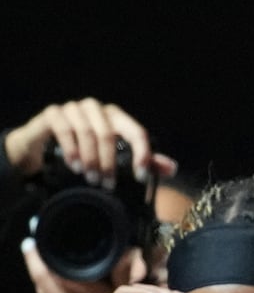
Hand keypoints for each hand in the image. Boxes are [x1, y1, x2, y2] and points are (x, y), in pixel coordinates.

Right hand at [4, 98, 177, 184]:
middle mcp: (97, 109)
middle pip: (110, 134)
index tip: (140, 177)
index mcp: (116, 118)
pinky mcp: (53, 113)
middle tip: (107, 184)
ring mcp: (74, 108)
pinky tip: (74, 164)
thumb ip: (143, 161)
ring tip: (90, 177)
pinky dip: (71, 149)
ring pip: (87, 132)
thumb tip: (172, 167)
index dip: (142, 154)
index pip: (137, 132)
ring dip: (90, 158)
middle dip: (110, 163)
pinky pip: (65, 128)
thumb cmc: (85, 151)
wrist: (43, 147)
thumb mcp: (115, 158)